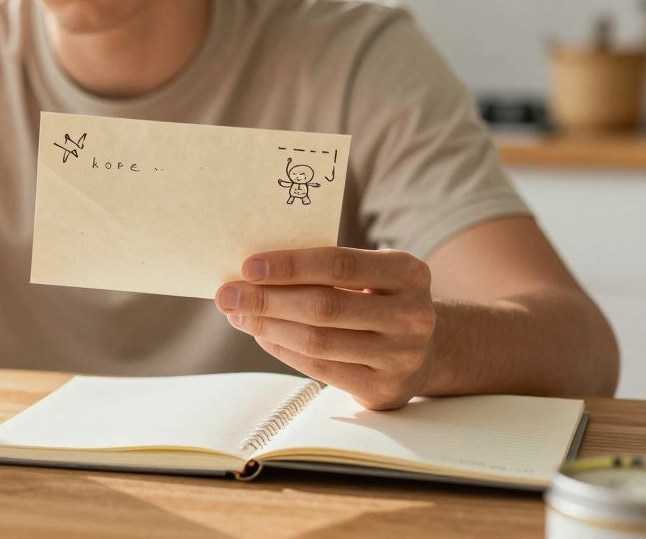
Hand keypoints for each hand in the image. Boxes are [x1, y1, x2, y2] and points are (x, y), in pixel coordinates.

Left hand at [216, 247, 436, 409]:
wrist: (425, 349)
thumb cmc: (378, 300)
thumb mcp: (369, 275)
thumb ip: (325, 270)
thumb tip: (252, 273)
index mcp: (408, 272)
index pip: (339, 264)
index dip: (290, 266)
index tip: (248, 266)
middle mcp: (412, 315)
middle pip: (324, 306)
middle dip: (267, 300)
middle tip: (227, 295)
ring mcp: (402, 356)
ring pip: (318, 341)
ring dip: (268, 327)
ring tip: (238, 315)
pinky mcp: (385, 389)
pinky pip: (320, 369)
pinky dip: (283, 350)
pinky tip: (261, 336)